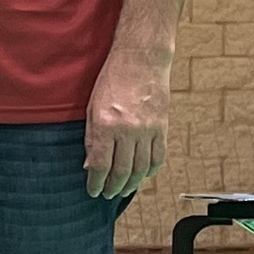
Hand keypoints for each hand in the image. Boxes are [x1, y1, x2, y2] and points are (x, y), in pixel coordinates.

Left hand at [83, 47, 169, 201]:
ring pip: (141, 168)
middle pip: (122, 171)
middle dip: (113, 187)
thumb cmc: (112, 80)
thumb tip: (91, 166)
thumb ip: (92, 138)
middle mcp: (128, 130)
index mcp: (106, 125)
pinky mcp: (162, 126)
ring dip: (131, 183)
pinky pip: (158, 156)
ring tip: (123, 189)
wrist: (141, 59)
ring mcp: (148, 129)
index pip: (100, 166)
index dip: (96, 183)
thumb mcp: (92, 108)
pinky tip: (142, 175)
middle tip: (107, 194)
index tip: (93, 190)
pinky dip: (150, 170)